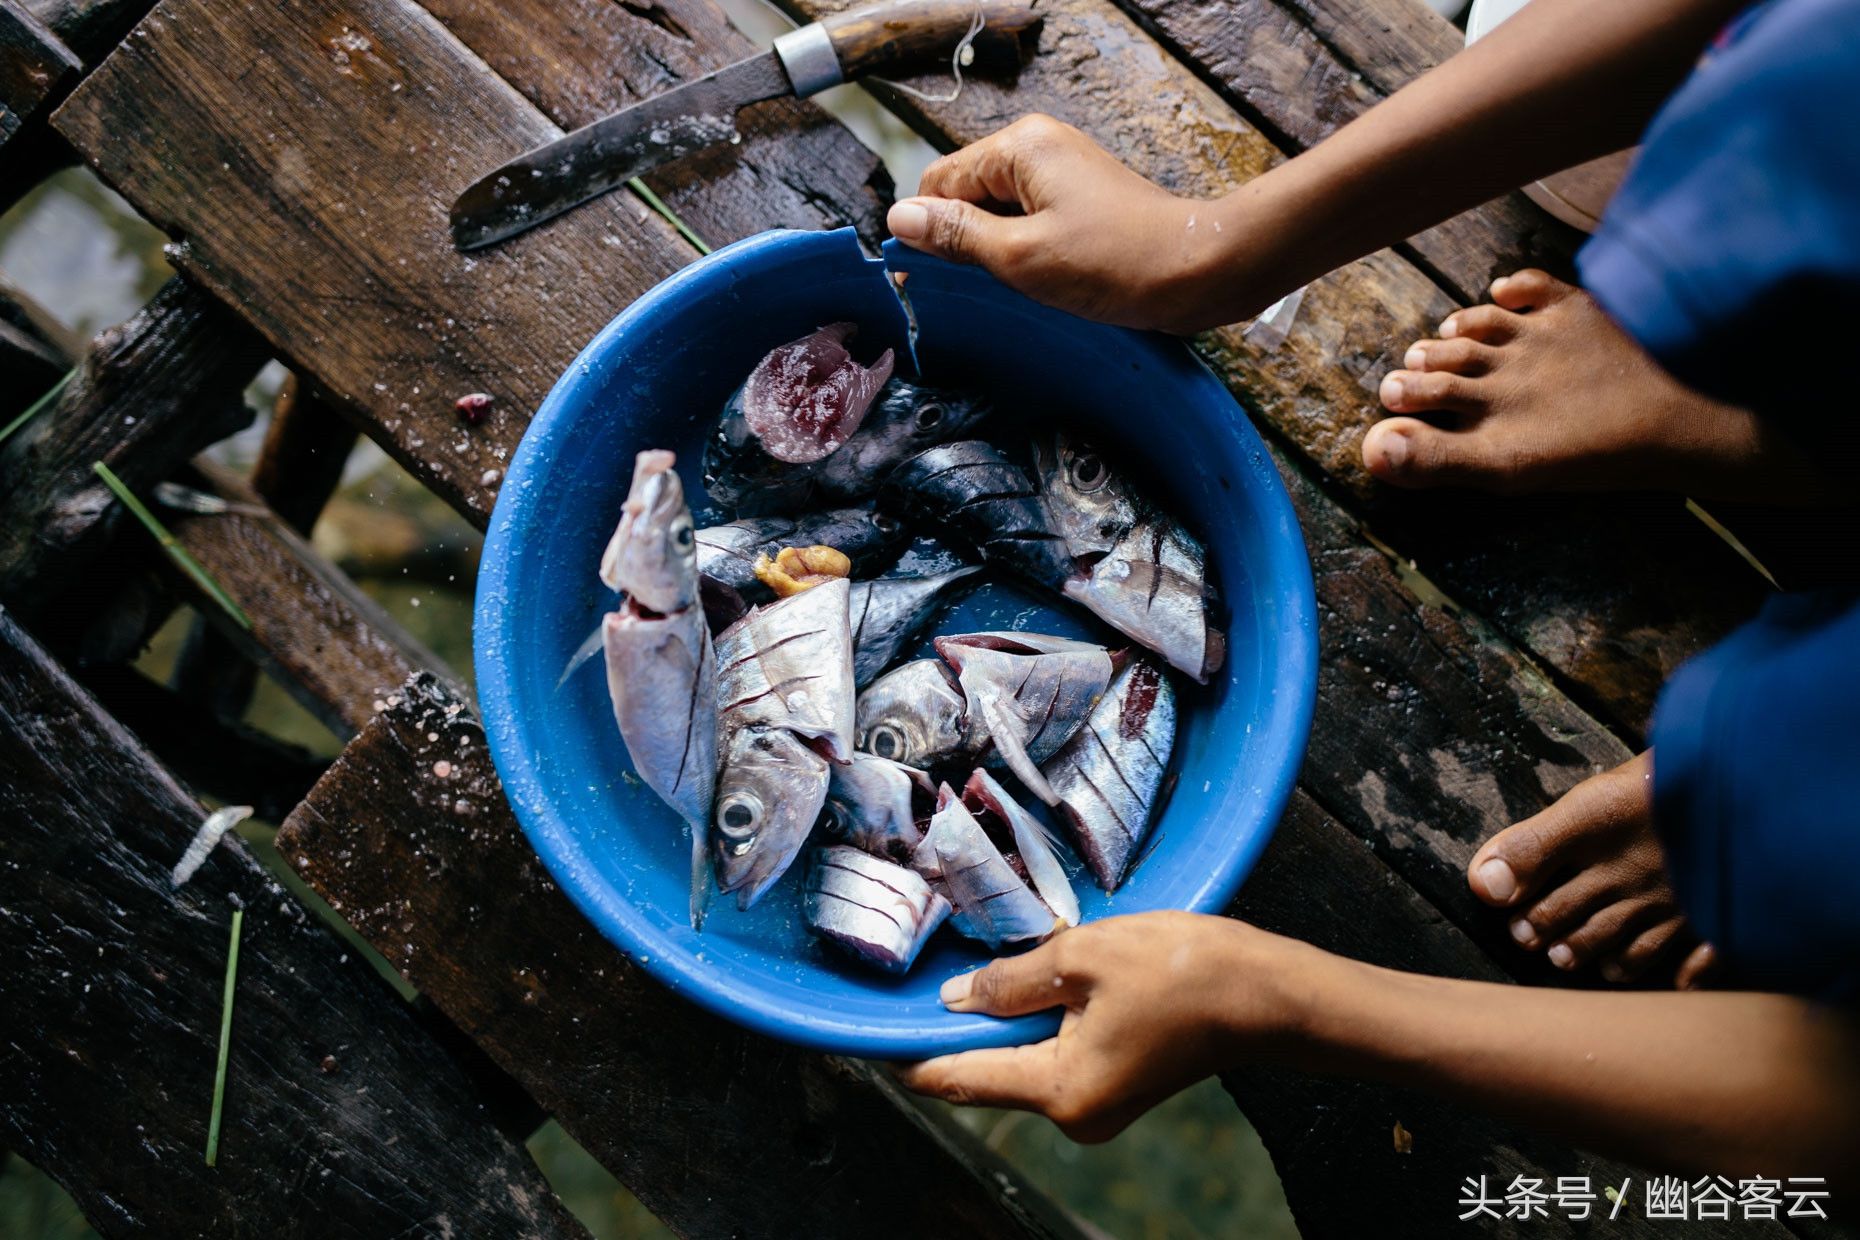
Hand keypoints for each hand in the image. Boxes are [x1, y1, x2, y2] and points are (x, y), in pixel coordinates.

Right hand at [885, 116, 1238, 333]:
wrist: (1196, 270)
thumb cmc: (1116, 261)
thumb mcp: (1020, 256)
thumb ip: (957, 236)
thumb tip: (900, 219)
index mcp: (1021, 147)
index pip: (940, 181)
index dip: (926, 230)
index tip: (923, 279)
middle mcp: (1039, 146)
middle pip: (967, 192)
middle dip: (964, 240)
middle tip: (983, 286)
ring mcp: (1062, 171)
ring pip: (997, 211)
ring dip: (995, 250)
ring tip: (1021, 282)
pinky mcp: (1080, 198)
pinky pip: (1028, 220)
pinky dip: (1022, 250)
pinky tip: (1040, 279)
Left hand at [897, 912, 1305, 1141]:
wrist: (1266, 993)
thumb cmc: (1182, 970)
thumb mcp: (1082, 958)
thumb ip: (1011, 980)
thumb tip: (957, 998)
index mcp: (1059, 1090)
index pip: (957, 1078)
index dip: (907, 1054)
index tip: (862, 1036)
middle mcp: (1072, 1113)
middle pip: (987, 1070)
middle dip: (956, 1026)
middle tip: (914, 982)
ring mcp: (1096, 1105)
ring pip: (1023, 1058)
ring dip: (1002, 1018)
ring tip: (975, 971)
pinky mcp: (1115, 1084)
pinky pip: (1054, 1053)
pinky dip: (1036, 1021)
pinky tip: (1030, 982)